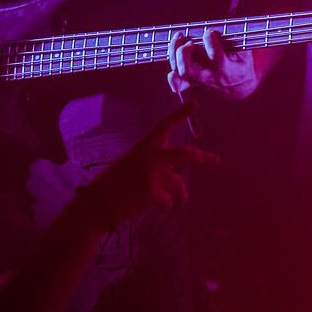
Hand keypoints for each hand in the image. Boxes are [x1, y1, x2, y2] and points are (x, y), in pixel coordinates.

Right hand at [81, 101, 219, 222]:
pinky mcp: (150, 192)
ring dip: (180, 194)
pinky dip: (165, 207)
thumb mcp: (131, 166)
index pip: (163, 126)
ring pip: (179, 184)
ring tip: (179, 200)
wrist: (95, 206)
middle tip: (216, 160)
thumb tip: (180, 185)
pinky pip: (169, 202)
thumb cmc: (112, 187)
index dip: (180, 114)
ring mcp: (150, 174)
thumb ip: (154, 167)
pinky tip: (154, 208)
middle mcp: (148, 157)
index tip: (195, 103)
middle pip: (184, 154)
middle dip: (203, 158)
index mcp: (142, 147)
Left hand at [167, 30, 261, 99]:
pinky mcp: (193, 83)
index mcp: (226, 70)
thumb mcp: (244, 52)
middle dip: (183, 52)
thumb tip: (220, 27)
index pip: (215, 57)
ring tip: (179, 38)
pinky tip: (173, 59)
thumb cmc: (241, 66)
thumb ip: (234, 40)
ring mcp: (199, 82)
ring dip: (174, 54)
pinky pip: (177, 85)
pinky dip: (172, 75)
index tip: (209, 32)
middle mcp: (210, 77)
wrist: (240, 88)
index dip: (210, 42)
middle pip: (187, 70)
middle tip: (189, 41)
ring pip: (179, 72)